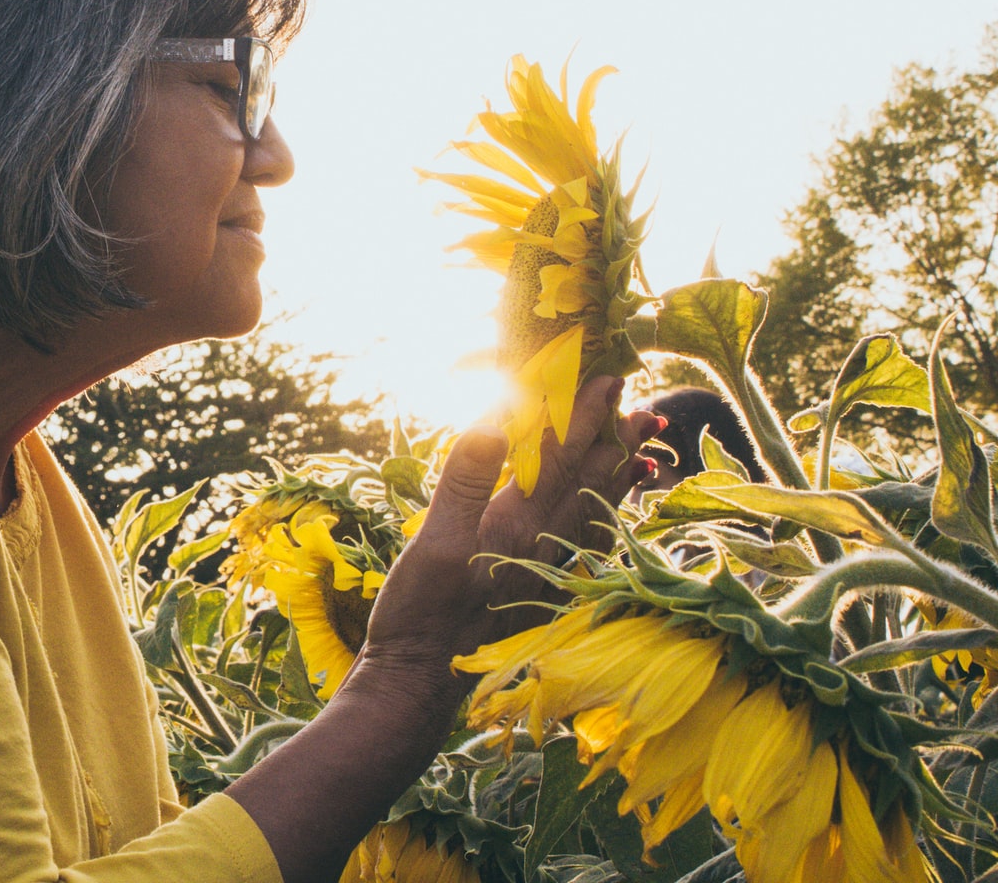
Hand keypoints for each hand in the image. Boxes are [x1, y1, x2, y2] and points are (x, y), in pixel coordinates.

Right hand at [350, 375, 663, 694]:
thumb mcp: (430, 541)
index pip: (559, 459)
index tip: (609, 380)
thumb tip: (494, 420)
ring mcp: (544, 575)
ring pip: (594, 518)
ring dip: (620, 483)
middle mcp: (541, 548)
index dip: (584, 417)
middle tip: (646, 412)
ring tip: (647, 458)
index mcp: (514, 526)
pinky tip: (612, 522)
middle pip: (588, 485)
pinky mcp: (539, 597)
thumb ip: (466, 480)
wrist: (419, 683)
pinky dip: (606, 526)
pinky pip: (587, 552)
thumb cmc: (417, 614)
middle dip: (616, 444)